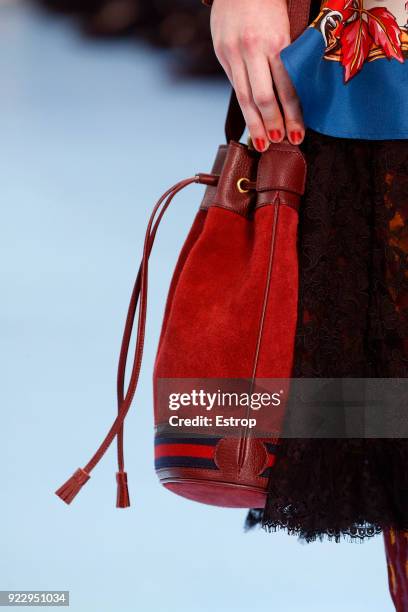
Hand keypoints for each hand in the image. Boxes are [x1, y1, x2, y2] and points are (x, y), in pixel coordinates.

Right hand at [209, 0, 304, 150]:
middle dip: (273, 125)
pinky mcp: (222, 54)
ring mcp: (234, 53)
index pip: (286, 87)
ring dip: (255, 124)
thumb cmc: (270, 1)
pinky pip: (235, 86)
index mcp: (275, 41)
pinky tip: (250, 121)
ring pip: (245, 98)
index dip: (292, 114)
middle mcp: (252, 49)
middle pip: (263, 98)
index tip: (298, 135)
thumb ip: (287, 55)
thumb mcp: (286, 23)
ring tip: (262, 144)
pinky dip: (244, 107)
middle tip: (280, 144)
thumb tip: (294, 92)